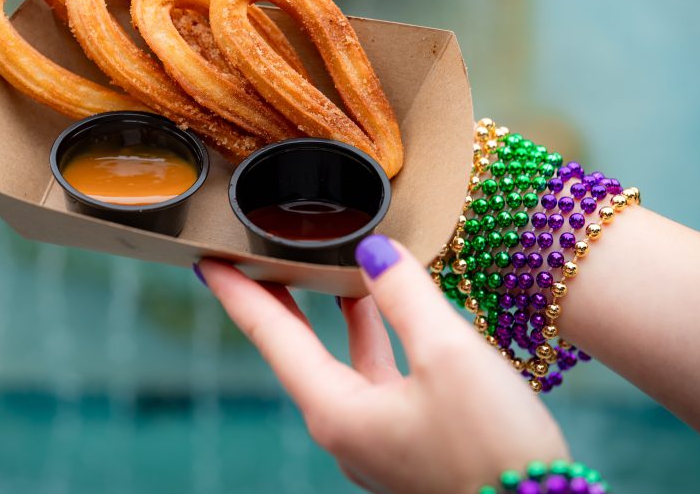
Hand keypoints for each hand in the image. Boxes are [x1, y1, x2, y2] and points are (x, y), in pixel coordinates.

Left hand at [197, 235, 568, 493]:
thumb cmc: (494, 450)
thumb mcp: (449, 357)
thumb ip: (405, 296)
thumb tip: (373, 249)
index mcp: (335, 410)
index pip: (270, 334)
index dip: (236, 291)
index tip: (205, 258)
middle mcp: (343, 429)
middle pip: (295, 348)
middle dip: (276, 297)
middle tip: (254, 252)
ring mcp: (374, 441)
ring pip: (339, 362)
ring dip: (333, 313)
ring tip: (329, 264)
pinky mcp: (405, 445)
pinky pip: (374, 379)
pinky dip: (373, 339)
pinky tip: (390, 313)